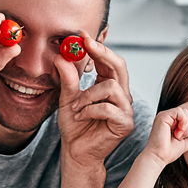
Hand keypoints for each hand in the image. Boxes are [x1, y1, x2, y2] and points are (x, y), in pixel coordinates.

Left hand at [55, 32, 135, 169]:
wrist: (76, 152)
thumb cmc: (75, 126)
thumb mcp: (67, 98)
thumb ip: (67, 79)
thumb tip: (61, 56)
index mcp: (110, 86)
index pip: (109, 61)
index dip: (99, 47)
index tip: (83, 35)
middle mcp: (122, 95)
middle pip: (119, 66)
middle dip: (102, 54)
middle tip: (85, 46)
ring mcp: (126, 109)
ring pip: (111, 87)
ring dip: (88, 95)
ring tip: (75, 107)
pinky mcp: (125, 124)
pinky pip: (108, 108)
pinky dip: (90, 110)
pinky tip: (81, 116)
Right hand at [143, 101, 187, 166]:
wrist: (158, 157)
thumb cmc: (168, 152)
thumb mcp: (185, 144)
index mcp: (171, 121)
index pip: (183, 109)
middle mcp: (167, 116)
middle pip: (186, 112)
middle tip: (180, 137)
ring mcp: (164, 115)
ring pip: (184, 112)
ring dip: (185, 126)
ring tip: (178, 136)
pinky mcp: (163, 116)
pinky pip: (179, 112)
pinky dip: (183, 122)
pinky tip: (178, 132)